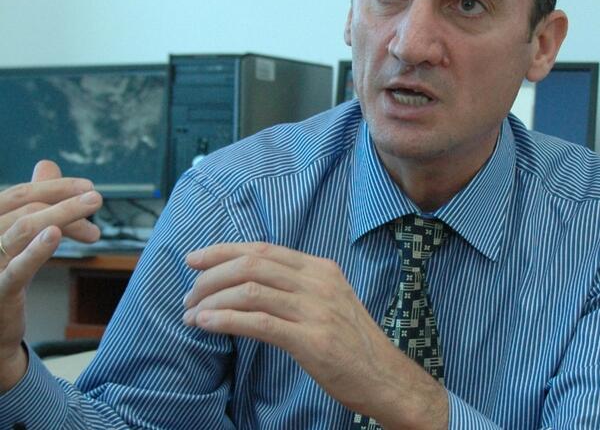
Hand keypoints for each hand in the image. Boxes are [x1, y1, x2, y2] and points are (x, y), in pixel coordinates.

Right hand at [0, 160, 102, 391]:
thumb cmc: (5, 275)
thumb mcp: (20, 234)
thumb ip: (32, 201)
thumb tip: (46, 164)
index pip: (20, 194)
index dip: (55, 187)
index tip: (88, 187)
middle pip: (26, 207)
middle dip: (66, 202)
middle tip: (97, 200)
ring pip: (24, 227)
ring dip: (63, 216)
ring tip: (92, 217)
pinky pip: (16, 268)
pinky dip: (36, 248)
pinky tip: (54, 234)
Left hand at [183, 242, 447, 428]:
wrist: (384, 376)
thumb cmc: (350, 340)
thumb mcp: (327, 300)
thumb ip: (295, 285)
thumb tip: (248, 281)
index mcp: (319, 268)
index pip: (263, 249)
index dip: (223, 250)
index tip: (195, 258)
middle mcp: (317, 282)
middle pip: (252, 264)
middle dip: (212, 275)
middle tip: (189, 292)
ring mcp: (315, 309)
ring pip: (250, 290)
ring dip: (212, 300)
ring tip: (190, 312)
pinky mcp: (311, 340)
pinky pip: (258, 323)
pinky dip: (225, 320)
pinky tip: (205, 324)